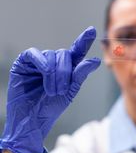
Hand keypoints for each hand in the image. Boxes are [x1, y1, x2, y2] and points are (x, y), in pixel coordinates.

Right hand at [0, 26, 100, 152]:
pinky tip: (44, 75)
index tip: (91, 31)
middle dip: (65, 72)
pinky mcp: (23, 63)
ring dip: (54, 74)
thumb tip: (95, 60)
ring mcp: (38, 61)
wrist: (31, 122)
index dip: (83, 41)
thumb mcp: (70, 91)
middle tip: (61, 91)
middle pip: (64, 54)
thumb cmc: (50, 108)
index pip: (76, 51)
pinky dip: (42, 64)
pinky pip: (34, 54)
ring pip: (51, 55)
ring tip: (52, 91)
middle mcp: (52, 62)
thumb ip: (80, 74)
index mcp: (65, 68)